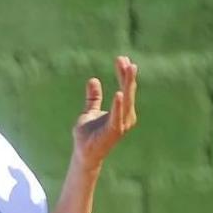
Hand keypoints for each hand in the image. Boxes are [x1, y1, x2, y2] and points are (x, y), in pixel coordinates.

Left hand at [72, 56, 138, 171]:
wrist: (83, 153)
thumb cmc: (88, 135)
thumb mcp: (90, 111)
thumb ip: (93, 97)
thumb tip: (93, 79)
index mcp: (122, 111)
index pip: (125, 88)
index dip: (123, 73)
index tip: (121, 58)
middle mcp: (126, 117)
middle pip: (128, 91)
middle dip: (127, 75)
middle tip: (124, 59)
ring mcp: (121, 124)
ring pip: (126, 100)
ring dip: (127, 84)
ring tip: (128, 68)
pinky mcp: (114, 131)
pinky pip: (117, 115)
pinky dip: (119, 104)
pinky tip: (119, 92)